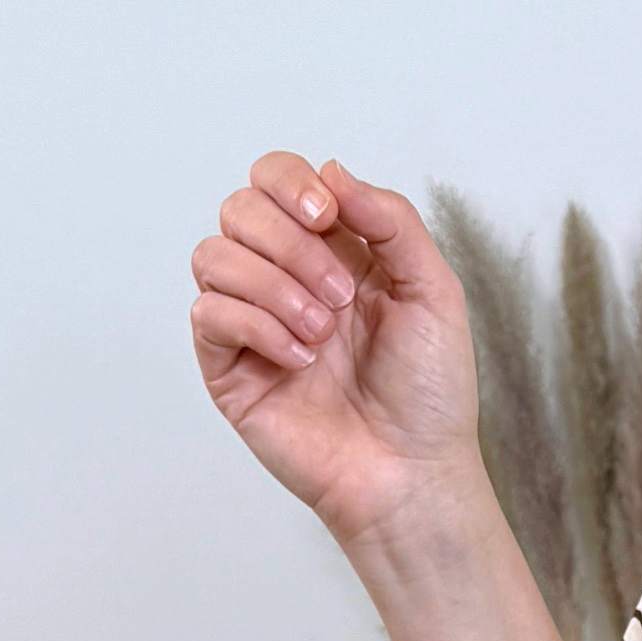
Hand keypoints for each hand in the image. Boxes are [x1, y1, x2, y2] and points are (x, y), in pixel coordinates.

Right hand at [189, 152, 485, 549]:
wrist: (411, 471)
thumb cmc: (428, 391)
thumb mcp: (432, 290)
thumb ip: (391, 220)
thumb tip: (331, 169)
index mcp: (333, 249)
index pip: (276, 178)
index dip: (291, 182)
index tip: (327, 215)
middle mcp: (285, 276)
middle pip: (240, 208)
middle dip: (290, 242)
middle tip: (339, 296)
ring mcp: (251, 320)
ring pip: (214, 254)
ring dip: (273, 285)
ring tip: (322, 334)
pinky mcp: (228, 366)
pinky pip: (208, 313)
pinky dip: (256, 325)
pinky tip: (300, 360)